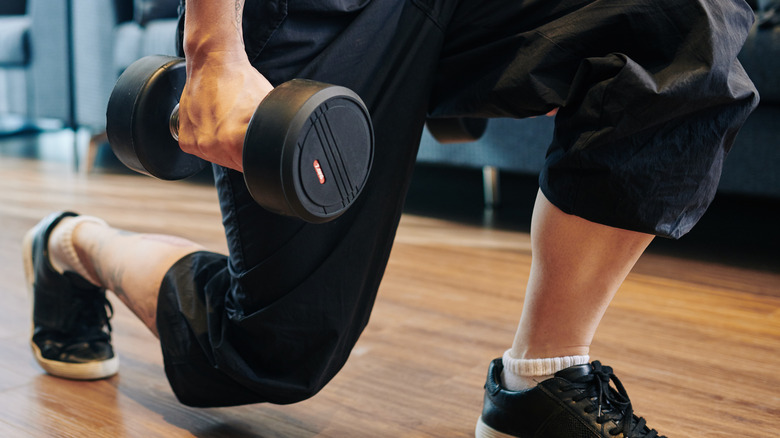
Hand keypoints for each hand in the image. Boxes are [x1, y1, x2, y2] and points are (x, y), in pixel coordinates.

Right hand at [177, 51, 273, 171]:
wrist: (213, 62)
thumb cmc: (241, 81)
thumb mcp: (267, 107)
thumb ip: (272, 130)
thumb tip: (283, 145)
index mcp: (232, 141)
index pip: (252, 165)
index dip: (259, 156)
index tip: (259, 142)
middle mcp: (211, 145)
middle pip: (235, 164)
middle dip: (242, 152)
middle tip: (243, 127)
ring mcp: (197, 143)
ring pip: (218, 158)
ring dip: (225, 147)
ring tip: (228, 122)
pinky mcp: (185, 139)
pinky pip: (202, 150)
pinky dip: (209, 141)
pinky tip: (215, 123)